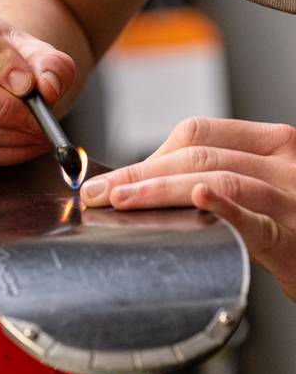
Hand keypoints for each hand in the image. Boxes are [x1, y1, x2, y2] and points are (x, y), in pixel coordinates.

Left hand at [80, 117, 295, 300]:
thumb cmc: (294, 224)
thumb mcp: (261, 187)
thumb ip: (216, 176)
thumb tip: (145, 182)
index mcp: (272, 144)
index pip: (197, 134)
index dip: (147, 155)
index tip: (111, 178)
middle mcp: (283, 163)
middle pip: (197, 155)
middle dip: (138, 174)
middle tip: (98, 194)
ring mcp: (291, 198)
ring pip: (216, 179)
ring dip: (159, 190)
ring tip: (119, 203)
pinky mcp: (294, 238)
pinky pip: (257, 220)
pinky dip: (225, 207)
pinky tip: (200, 199)